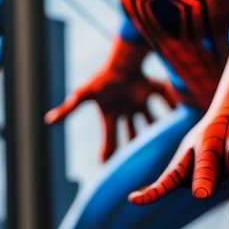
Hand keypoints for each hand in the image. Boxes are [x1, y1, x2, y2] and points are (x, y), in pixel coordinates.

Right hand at [45, 68, 176, 161]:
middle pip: (133, 133)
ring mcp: (140, 100)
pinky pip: (164, 100)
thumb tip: (48, 120)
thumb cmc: (101, 81)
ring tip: (166, 144)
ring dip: (157, 130)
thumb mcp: (84, 95)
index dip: (110, 152)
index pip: (111, 138)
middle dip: (137, 146)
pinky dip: (171, 106)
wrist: (118, 60)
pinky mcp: (152, 89)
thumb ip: (68, 109)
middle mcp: (126, 110)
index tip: (109, 168)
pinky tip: (180, 116)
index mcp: (112, 115)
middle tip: (143, 162)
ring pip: (151, 120)